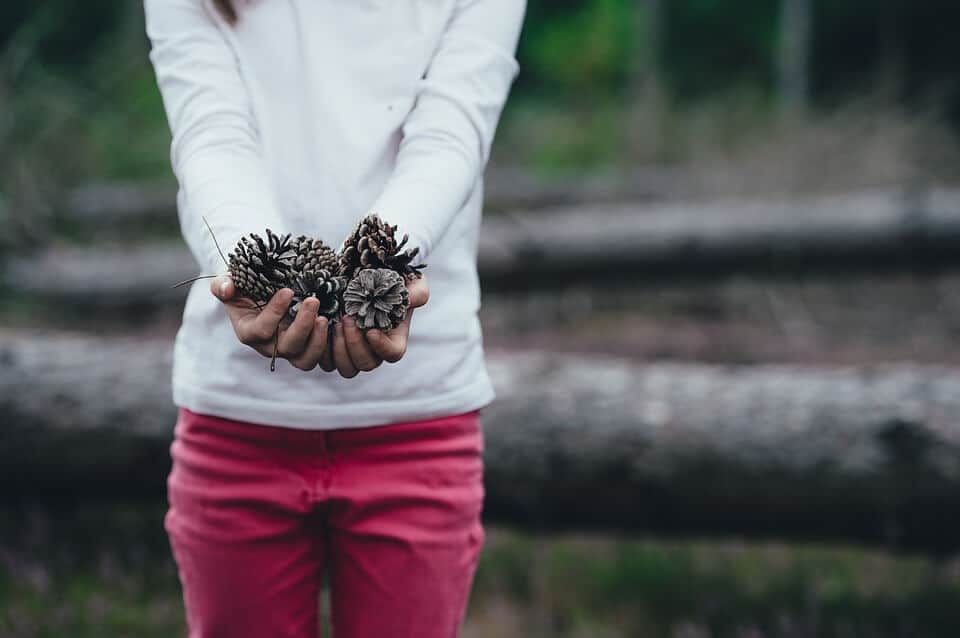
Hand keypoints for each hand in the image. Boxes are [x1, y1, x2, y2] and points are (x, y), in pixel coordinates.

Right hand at [210, 275, 329, 370]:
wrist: (261, 291)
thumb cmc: (244, 286)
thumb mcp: (229, 281)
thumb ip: (222, 285)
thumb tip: (226, 289)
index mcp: (249, 332)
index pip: (261, 330)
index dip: (274, 313)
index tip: (287, 291)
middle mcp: (269, 346)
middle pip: (287, 347)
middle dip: (302, 326)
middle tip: (312, 301)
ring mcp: (289, 349)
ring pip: (305, 359)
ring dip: (317, 341)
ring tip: (325, 318)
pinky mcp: (306, 348)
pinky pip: (319, 356)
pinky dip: (328, 344)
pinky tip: (336, 324)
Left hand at [330, 274, 429, 377]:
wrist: (361, 276)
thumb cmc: (388, 281)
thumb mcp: (409, 282)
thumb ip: (417, 291)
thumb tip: (411, 299)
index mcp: (393, 339)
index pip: (392, 354)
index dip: (382, 347)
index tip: (371, 330)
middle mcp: (373, 351)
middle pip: (366, 364)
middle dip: (355, 344)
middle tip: (347, 319)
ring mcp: (352, 352)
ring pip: (346, 368)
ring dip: (339, 348)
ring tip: (335, 321)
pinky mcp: (331, 349)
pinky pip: (325, 361)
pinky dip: (322, 347)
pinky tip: (321, 324)